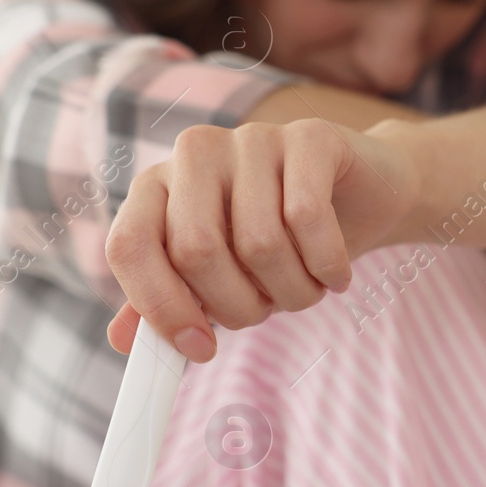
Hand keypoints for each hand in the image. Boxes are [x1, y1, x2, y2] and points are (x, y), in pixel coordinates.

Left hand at [104, 118, 421, 360]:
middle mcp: (195, 154)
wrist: (365, 199)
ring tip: (307, 289)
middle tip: (267, 312)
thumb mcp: (221, 279)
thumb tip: (121, 341)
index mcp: (158, 187)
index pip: (129, 246)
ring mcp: (252, 138)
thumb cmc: (282, 244)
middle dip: (238, 305)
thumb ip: (171, 301)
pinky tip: (336, 276)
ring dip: (292, 291)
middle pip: (195, 251)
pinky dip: (327, 265)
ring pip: (259, 243)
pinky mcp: (309, 137)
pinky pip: (307, 217)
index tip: (201, 349)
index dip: (160, 307)